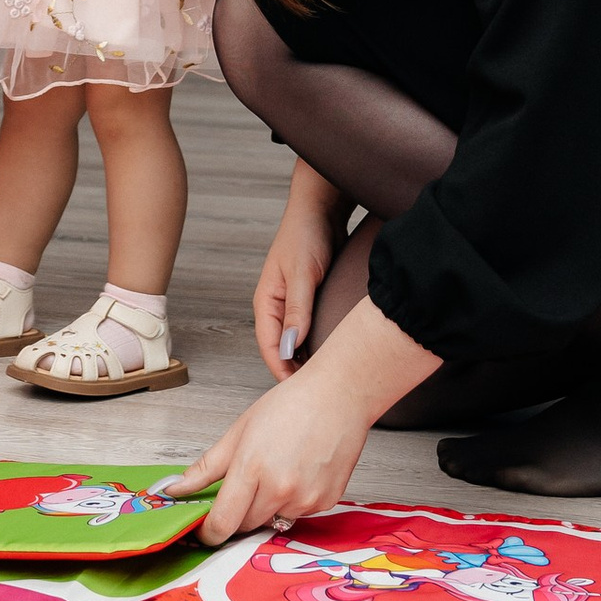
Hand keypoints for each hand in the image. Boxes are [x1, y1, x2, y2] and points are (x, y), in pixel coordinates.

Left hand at [157, 367, 374, 546]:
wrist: (338, 396)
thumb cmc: (290, 406)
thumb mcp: (239, 431)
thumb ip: (206, 468)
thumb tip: (174, 489)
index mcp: (252, 468)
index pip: (223, 522)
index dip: (209, 532)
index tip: (204, 531)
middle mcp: (280, 488)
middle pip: (246, 524)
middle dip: (238, 513)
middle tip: (244, 486)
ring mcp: (305, 498)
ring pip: (272, 521)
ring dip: (266, 507)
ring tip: (276, 472)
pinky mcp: (325, 503)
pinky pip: (298, 515)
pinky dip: (292, 502)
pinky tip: (298, 474)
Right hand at [254, 221, 333, 378]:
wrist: (321, 209)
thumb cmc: (306, 236)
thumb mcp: (303, 274)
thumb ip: (297, 310)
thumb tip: (291, 347)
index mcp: (267, 301)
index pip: (270, 346)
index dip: (282, 370)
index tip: (299, 390)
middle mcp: (277, 306)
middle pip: (282, 348)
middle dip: (295, 370)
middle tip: (317, 391)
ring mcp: (293, 304)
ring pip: (297, 341)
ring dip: (307, 358)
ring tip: (326, 378)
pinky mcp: (309, 300)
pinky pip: (310, 329)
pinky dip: (317, 343)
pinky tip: (333, 353)